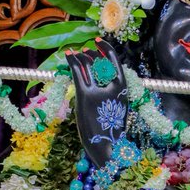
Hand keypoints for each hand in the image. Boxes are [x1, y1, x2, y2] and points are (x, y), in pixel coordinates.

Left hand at [66, 40, 127, 166]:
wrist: (108, 147)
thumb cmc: (110, 131)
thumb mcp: (117, 108)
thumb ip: (111, 93)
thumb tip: (100, 79)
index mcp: (122, 88)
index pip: (115, 60)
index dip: (105, 48)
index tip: (97, 42)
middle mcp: (111, 86)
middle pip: (98, 61)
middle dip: (89, 54)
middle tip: (82, 52)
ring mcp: (98, 91)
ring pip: (86, 65)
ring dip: (78, 57)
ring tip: (73, 54)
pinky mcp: (85, 97)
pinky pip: (77, 73)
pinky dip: (71, 62)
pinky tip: (67, 55)